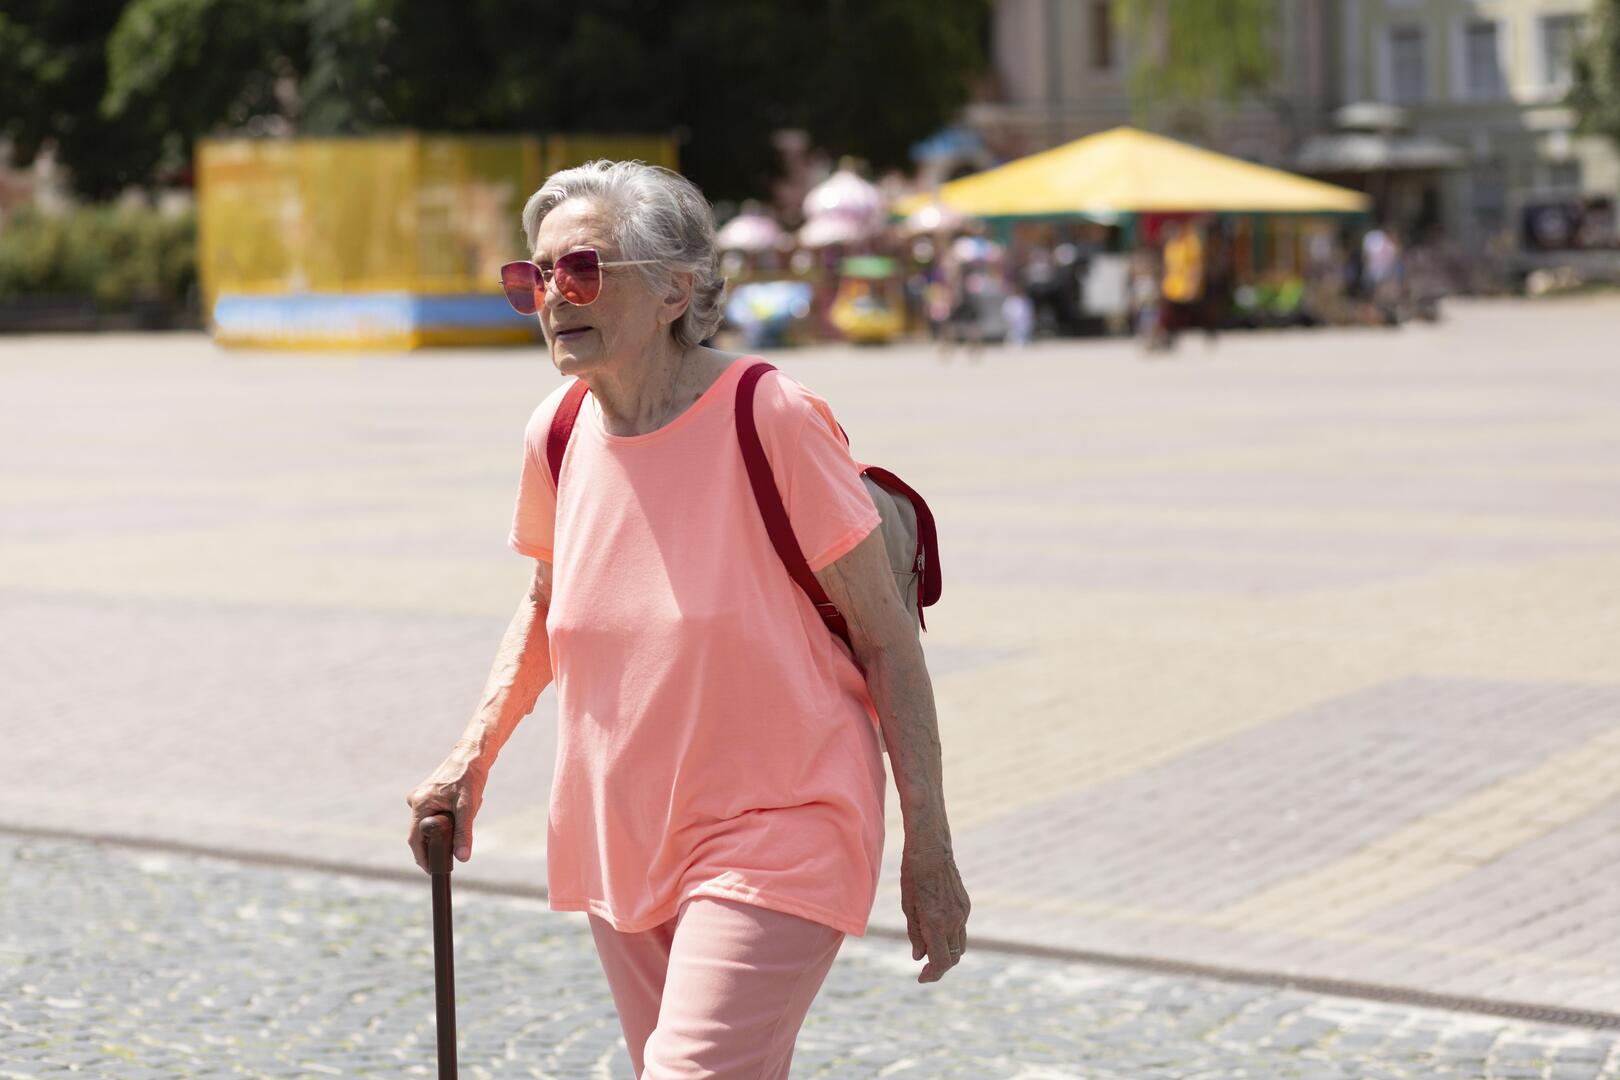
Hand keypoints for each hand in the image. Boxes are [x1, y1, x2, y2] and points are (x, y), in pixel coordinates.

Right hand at [405, 741, 487, 872]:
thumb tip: (462, 858)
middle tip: (459, 841)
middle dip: (442, 838)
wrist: (473, 754)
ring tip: (468, 809)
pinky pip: (437, 813)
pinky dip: (451, 815)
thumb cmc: (469, 777)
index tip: (433, 871)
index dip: (423, 858)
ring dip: (449, 825)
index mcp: (419, 804)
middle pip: (424, 833)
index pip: (415, 840)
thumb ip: (464, 833)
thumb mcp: (467, 807)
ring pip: (433, 823)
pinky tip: (466, 803)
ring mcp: (422, 797)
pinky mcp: (429, 795)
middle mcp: (416, 801)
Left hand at [900, 840, 969, 982]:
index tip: (921, 978)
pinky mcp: (966, 905)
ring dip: (947, 953)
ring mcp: (962, 913)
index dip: (933, 975)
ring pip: (960, 945)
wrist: (931, 850)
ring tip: (930, 951)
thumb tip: (920, 957)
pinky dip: (951, 937)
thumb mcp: (908, 907)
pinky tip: (937, 929)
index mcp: (936, 923)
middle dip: (940, 967)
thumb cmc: (913, 876)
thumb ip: (915, 935)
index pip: (941, 962)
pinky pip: (961, 929)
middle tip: (925, 969)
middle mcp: (953, 920)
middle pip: (954, 958)